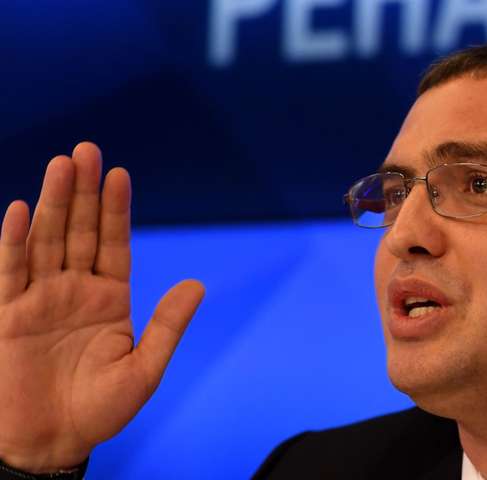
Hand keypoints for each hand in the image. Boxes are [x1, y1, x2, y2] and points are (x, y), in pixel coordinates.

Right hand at [0, 143, 204, 472]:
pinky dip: (14, 242)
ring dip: (53, 203)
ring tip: (61, 165)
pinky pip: (11, 272)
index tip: (120, 174)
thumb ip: (167, 325)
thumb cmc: (101, 409)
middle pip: (80, 231)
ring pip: (47, 241)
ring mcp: (42, 299)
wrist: (53, 442)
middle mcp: (76, 290)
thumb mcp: (145, 369)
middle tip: (87, 150)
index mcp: (111, 298)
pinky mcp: (10, 315)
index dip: (117, 210)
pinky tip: (20, 210)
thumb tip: (197, 284)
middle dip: (84, 192)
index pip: (114, 243)